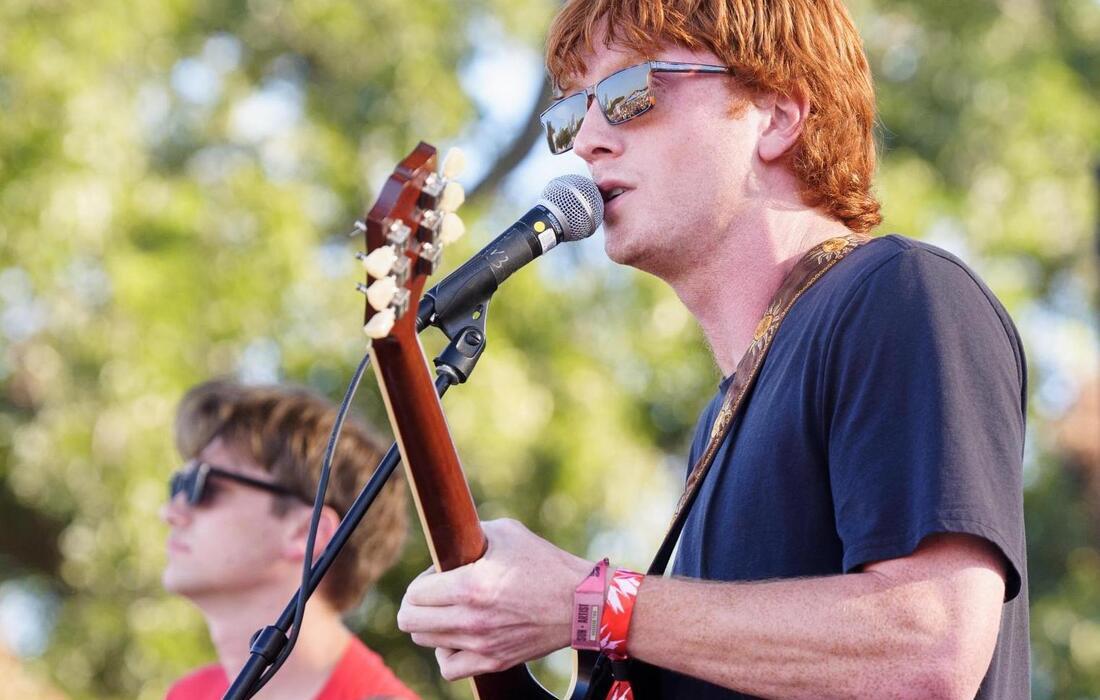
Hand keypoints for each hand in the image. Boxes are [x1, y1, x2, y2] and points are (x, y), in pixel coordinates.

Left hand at [397, 518, 594, 679]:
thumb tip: (448, 539)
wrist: (581, 602)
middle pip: (410, 621)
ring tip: (450, 611)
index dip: (422, 579)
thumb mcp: (506, 533)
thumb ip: (470, 534)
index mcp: (471, 586)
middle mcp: (471, 619)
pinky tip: (458, 637)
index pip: (415, 593)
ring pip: (425, 641)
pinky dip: (446, 653)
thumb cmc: (545, 563)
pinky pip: (449, 668)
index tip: (439, 574)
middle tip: (435, 593)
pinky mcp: (493, 661)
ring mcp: (481, 644)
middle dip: (416, 603)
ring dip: (431, 624)